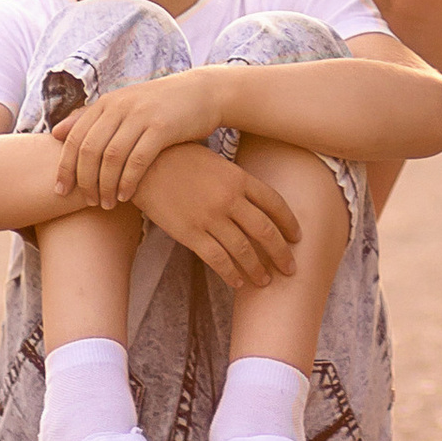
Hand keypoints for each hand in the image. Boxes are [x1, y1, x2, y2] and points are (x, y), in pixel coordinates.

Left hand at [52, 73, 222, 210]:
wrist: (203, 92)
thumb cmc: (159, 105)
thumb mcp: (123, 106)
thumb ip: (90, 119)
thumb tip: (54, 133)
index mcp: (107, 102)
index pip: (74, 137)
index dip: (64, 166)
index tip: (60, 191)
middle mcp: (120, 106)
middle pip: (89, 149)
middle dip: (84, 180)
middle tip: (87, 202)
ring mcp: (141, 116)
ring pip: (111, 157)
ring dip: (105, 185)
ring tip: (106, 204)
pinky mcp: (163, 128)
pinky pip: (138, 160)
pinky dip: (127, 181)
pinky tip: (125, 196)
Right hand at [130, 138, 301, 292]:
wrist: (144, 164)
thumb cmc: (179, 157)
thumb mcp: (216, 162)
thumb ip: (236, 180)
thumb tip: (255, 199)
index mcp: (239, 178)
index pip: (275, 204)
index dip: (289, 224)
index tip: (297, 238)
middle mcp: (230, 199)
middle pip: (265, 231)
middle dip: (282, 253)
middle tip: (291, 269)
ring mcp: (210, 217)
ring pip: (243, 250)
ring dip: (258, 269)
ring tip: (266, 281)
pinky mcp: (190, 233)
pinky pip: (217, 259)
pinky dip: (231, 273)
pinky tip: (238, 283)